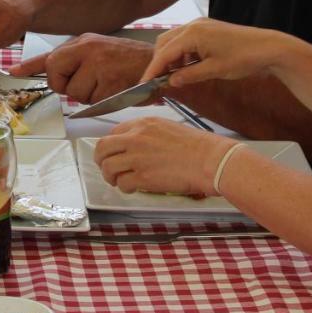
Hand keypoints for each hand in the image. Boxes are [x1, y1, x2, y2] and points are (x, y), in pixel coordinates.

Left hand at [12, 34, 152, 102]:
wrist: (157, 65)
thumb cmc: (126, 63)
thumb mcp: (96, 54)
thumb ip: (73, 62)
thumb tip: (49, 75)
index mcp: (82, 43)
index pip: (49, 55)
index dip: (29, 66)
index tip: (13, 71)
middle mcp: (87, 50)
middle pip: (56, 77)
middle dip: (66, 86)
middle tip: (87, 82)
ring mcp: (98, 65)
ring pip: (74, 93)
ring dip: (88, 95)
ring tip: (107, 84)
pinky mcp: (109, 81)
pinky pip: (92, 101)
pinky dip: (102, 101)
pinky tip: (115, 89)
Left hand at [93, 117, 233, 196]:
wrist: (211, 161)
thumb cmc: (198, 146)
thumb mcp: (168, 127)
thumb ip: (148, 133)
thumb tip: (136, 145)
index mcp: (143, 124)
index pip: (114, 132)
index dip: (112, 146)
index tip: (115, 153)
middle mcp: (136, 138)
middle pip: (103, 148)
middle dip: (101, 160)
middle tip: (107, 168)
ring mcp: (137, 158)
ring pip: (108, 167)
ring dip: (110, 176)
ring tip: (119, 181)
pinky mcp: (143, 177)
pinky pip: (123, 183)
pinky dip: (125, 188)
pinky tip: (132, 188)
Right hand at [140, 18, 295, 86]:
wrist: (269, 47)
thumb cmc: (244, 58)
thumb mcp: (214, 70)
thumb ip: (189, 75)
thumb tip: (170, 82)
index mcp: (192, 34)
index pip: (164, 53)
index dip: (153, 70)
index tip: (143, 84)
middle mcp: (193, 25)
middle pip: (164, 43)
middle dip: (160, 62)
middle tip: (159, 81)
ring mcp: (200, 25)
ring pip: (174, 41)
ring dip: (170, 58)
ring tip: (174, 76)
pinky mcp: (207, 28)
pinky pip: (185, 39)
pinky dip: (182, 53)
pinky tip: (187, 66)